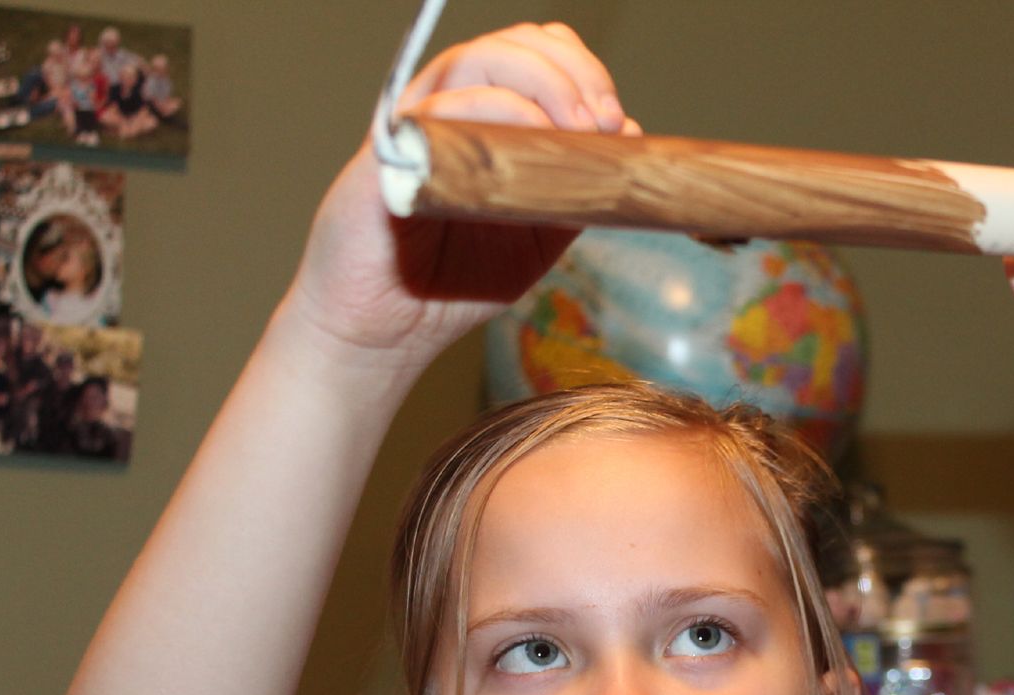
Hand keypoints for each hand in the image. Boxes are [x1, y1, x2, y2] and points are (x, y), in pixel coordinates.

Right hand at [283, 23, 640, 379]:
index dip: (583, 72)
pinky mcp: (388, 152)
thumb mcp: (539, 235)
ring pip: (477, 59)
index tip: (616, 120)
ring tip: (578, 128)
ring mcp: (414, 124)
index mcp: (481, 119)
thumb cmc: (454, 285)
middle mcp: (445, 108)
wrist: (390, 332)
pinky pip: (439, 108)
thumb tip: (624, 136)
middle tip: (604, 120)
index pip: (537, 56)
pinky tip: (528, 138)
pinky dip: (493, 110)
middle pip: (513, 44)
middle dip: (572, 72)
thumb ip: (575, 189)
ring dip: (543, 82)